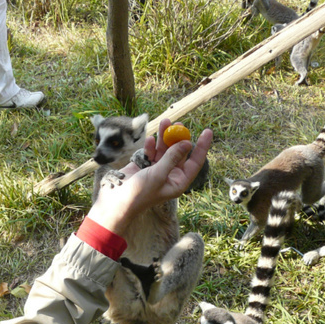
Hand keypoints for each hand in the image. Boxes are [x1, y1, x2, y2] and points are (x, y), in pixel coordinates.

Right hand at [86, 119, 212, 236]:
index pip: (195, 162)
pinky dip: (151, 145)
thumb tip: (187, 143)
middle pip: (179, 152)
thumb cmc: (139, 194)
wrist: (116, 201)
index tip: (207, 131)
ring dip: (164, 137)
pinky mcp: (145, 165)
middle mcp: (170, 175)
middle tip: (179, 124)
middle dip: (179, 137)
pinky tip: (148, 140)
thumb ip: (172, 158)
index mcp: (178, 181)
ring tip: (164, 122)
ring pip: (165, 149)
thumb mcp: (158, 175)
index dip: (202, 147)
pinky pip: (152, 151)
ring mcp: (157, 169)